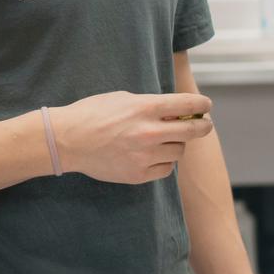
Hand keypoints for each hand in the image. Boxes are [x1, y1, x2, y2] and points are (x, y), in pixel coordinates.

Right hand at [49, 91, 212, 183]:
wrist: (67, 140)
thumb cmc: (93, 114)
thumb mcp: (124, 99)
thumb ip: (152, 105)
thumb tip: (176, 112)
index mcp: (146, 108)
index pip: (188, 105)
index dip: (202, 105)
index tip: (206, 106)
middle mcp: (149, 132)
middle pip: (193, 131)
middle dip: (203, 126)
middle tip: (204, 125)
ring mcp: (144, 156)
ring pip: (179, 151)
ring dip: (176, 144)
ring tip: (162, 140)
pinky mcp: (138, 175)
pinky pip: (165, 169)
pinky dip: (164, 162)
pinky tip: (153, 155)